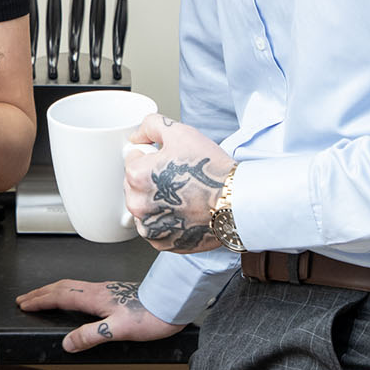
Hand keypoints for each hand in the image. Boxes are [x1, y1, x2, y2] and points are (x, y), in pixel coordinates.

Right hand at [16, 278, 182, 351]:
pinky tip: (74, 299)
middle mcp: (98, 290)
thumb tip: (67, 343)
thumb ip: (91, 335)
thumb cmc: (152, 315)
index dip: (40, 300)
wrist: (174, 302)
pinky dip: (68, 292)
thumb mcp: (118, 330)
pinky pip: (82, 289)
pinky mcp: (115, 293)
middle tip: (24, 298)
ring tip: (42, 296)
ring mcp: (106, 290)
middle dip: (40, 293)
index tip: (24, 304)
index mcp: (95, 297)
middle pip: (62, 287)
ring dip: (53, 290)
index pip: (59, 296)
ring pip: (72, 286)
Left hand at [123, 114, 233, 253]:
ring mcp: (149, 226)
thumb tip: (137, 136)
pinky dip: (166, 222)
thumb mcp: (180, 133)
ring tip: (183, 197)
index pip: (133, 159)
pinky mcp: (161, 243)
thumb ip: (151, 126)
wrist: (237, 203)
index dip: (152, 157)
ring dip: (157, 202)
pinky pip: (155, 228)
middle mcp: (138, 204)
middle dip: (152, 180)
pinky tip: (183, 213)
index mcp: (137, 175)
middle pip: (135, 185)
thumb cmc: (211, 171)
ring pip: (144, 207)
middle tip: (179, 179)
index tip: (170, 163)